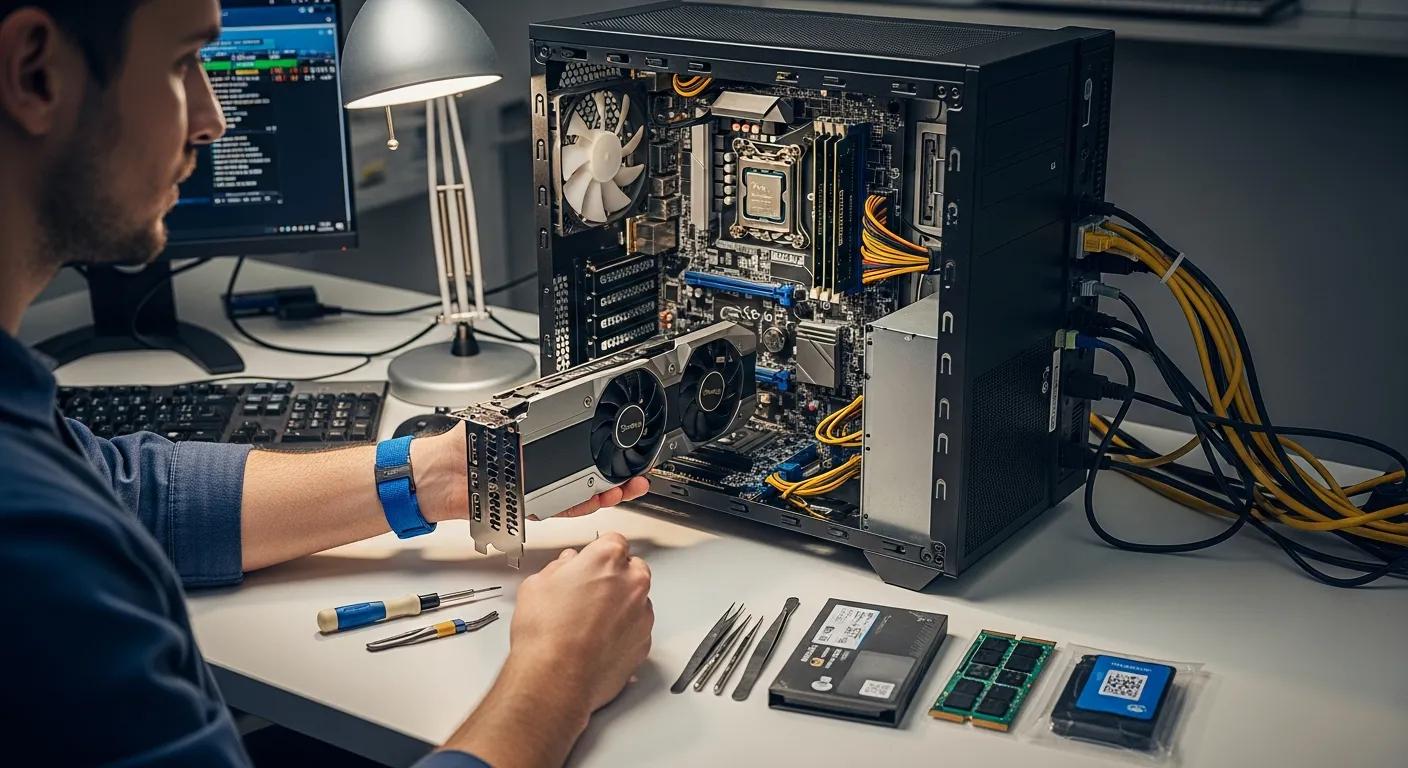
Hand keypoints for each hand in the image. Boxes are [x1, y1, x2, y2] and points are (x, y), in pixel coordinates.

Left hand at [413, 424, 650, 522]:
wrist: (442, 475)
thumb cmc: (464, 445)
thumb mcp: (501, 418)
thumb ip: (527, 411)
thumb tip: (553, 393)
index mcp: (539, 445)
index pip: (581, 446)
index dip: (606, 449)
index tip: (626, 446)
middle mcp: (544, 470)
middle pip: (591, 474)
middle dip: (618, 475)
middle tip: (638, 473)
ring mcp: (540, 490)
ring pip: (584, 494)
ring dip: (608, 492)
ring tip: (626, 487)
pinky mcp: (532, 508)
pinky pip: (563, 509)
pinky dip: (583, 505)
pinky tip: (600, 498)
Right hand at [510, 533, 652, 714]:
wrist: (556, 678)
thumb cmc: (546, 635)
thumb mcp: (537, 585)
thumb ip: (558, 568)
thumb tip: (564, 568)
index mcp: (607, 559)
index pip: (613, 541)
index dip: (598, 553)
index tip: (591, 562)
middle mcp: (632, 583)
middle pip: (632, 569)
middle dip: (615, 577)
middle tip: (588, 593)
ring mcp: (642, 614)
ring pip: (637, 601)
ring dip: (620, 606)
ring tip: (589, 623)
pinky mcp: (644, 643)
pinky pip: (637, 629)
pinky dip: (624, 632)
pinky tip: (598, 641)